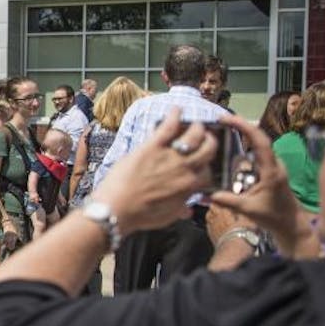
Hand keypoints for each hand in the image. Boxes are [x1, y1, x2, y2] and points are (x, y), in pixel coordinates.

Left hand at [90, 110, 213, 235]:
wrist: (116, 209)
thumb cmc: (139, 215)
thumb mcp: (167, 216)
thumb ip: (180, 209)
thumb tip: (188, 210)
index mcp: (190, 187)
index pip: (208, 171)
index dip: (206, 164)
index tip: (202, 160)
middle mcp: (185, 169)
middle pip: (208, 148)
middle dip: (209, 140)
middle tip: (204, 136)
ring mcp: (170, 156)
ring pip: (194, 134)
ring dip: (196, 127)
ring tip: (192, 124)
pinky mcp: (152, 147)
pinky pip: (169, 126)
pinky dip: (174, 115)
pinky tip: (176, 109)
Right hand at [207, 114, 315, 254]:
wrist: (291, 224)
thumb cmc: (273, 216)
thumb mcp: (247, 209)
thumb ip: (226, 200)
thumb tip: (203, 193)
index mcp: (271, 170)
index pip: (259, 141)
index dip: (243, 126)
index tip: (226, 118)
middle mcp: (274, 163)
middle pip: (259, 137)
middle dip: (240, 126)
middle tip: (220, 121)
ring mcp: (274, 165)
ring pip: (258, 144)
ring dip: (242, 134)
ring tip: (223, 130)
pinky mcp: (271, 170)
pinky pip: (257, 152)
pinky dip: (244, 146)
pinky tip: (231, 148)